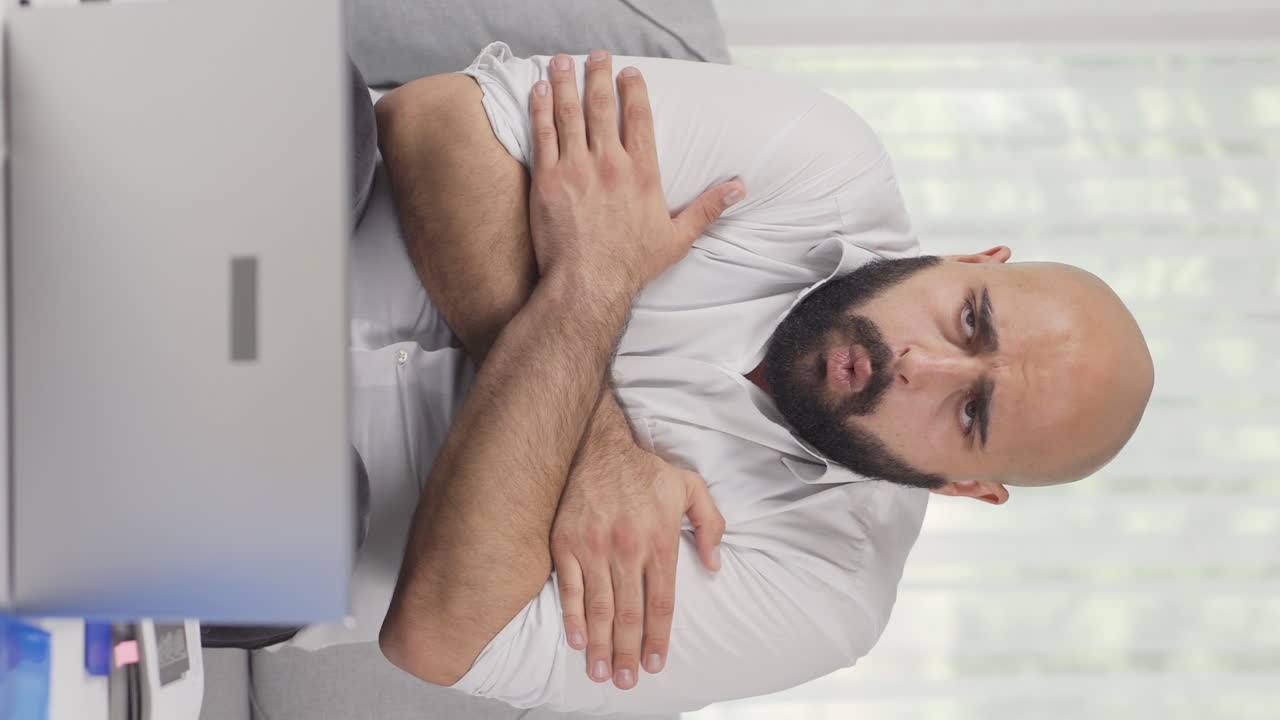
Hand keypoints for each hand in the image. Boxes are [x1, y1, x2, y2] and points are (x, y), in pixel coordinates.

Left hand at [527, 51, 744, 292]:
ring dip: (566, 83)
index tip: (631, 73)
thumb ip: (708, 208)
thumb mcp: (678, 238)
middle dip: (600, 75)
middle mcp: (611, 163)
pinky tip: (538, 91)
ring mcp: (577, 168)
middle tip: (597, 56)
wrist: (589, 283)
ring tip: (562, 61)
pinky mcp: (548, 179)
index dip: (635, 91)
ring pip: (571, 113)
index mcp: (642, 173)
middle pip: (604, 106)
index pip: (640, 119)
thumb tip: (739, 188)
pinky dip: (541, 109)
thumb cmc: (631, 265)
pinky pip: (544, 134)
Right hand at [550, 440, 724, 690]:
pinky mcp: (565, 543)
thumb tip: (715, 565)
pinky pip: (568, 588)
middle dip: (629, 653)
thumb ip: (710, 524)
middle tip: (627, 682)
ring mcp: (593, 547)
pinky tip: (579, 642)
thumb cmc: (646, 470)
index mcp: (658, 540)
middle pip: (629, 614)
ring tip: (603, 673)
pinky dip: (573, 618)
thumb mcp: (690, 487)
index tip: (656, 665)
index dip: (658, 638)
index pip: (661, 603)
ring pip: (599, 608)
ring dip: (601, 646)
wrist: (597, 444)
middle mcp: (626, 548)